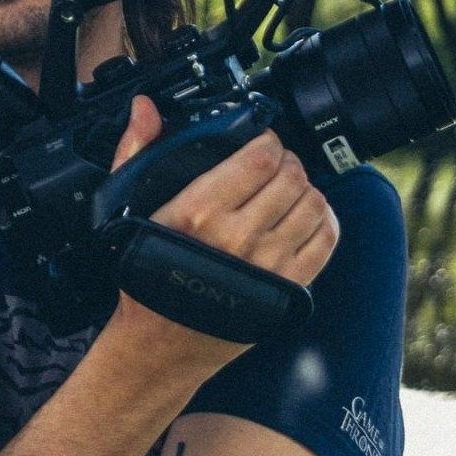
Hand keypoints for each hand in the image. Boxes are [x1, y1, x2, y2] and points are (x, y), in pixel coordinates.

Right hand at [108, 96, 339, 361]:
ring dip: (305, 189)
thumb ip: (139, 152)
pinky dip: (323, 221)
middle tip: (274, 166)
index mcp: (198, 212)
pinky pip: (325, 242)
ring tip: (288, 190)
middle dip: (286, 163)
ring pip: (313, 203)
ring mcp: (267, 266)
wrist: (159, 345)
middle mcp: (237, 238)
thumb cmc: (145, 280)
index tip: (260, 144)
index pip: (260, 157)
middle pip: (291, 176)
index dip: (267, 142)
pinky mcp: (287, 290)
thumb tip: (145, 109)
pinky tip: (305, 217)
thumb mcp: (130, 211)